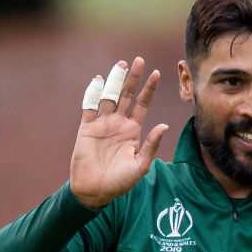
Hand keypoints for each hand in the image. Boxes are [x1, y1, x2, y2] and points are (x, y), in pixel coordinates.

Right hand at [70, 57, 168, 208]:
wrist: (95, 190)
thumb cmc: (120, 182)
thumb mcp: (141, 165)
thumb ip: (151, 145)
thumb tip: (164, 125)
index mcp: (133, 130)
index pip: (143, 105)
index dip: (149, 89)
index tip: (157, 73)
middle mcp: (118, 123)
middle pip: (127, 95)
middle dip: (133, 79)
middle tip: (139, 61)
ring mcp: (102, 124)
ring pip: (109, 97)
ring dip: (115, 81)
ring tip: (121, 65)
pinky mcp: (87, 127)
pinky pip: (89, 107)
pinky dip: (93, 93)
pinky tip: (98, 80)